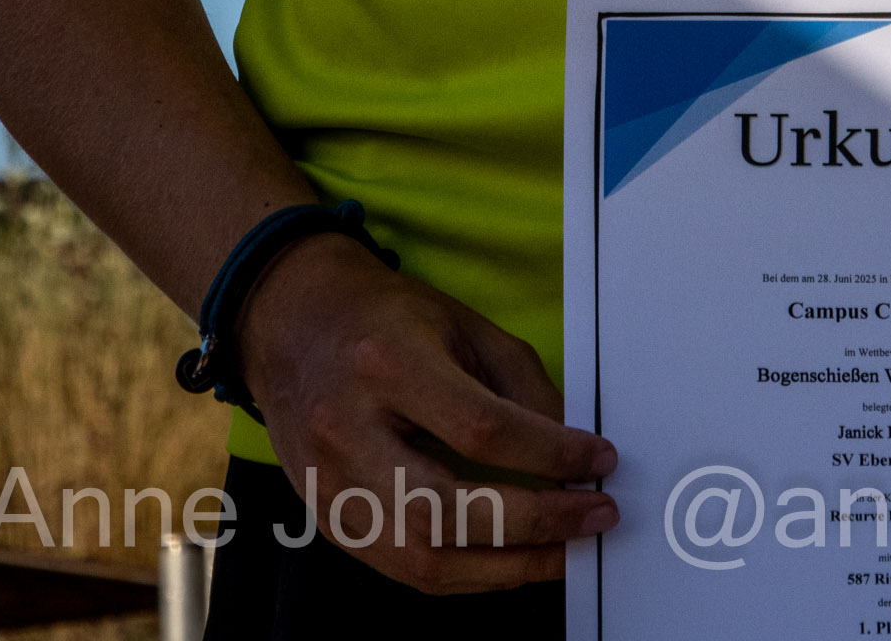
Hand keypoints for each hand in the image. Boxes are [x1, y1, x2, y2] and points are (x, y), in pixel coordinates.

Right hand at [236, 234, 618, 594]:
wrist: (292, 323)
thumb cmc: (382, 317)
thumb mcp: (460, 324)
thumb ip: (519, 385)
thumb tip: (573, 448)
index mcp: (387, 364)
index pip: (480, 428)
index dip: (550, 453)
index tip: (599, 459)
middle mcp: (349, 430)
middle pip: (448, 507)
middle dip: (535, 524)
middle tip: (593, 516)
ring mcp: (332, 484)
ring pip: (422, 558)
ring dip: (505, 567)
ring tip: (562, 553)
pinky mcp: (328, 519)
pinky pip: (403, 570)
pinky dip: (465, 573)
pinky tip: (507, 560)